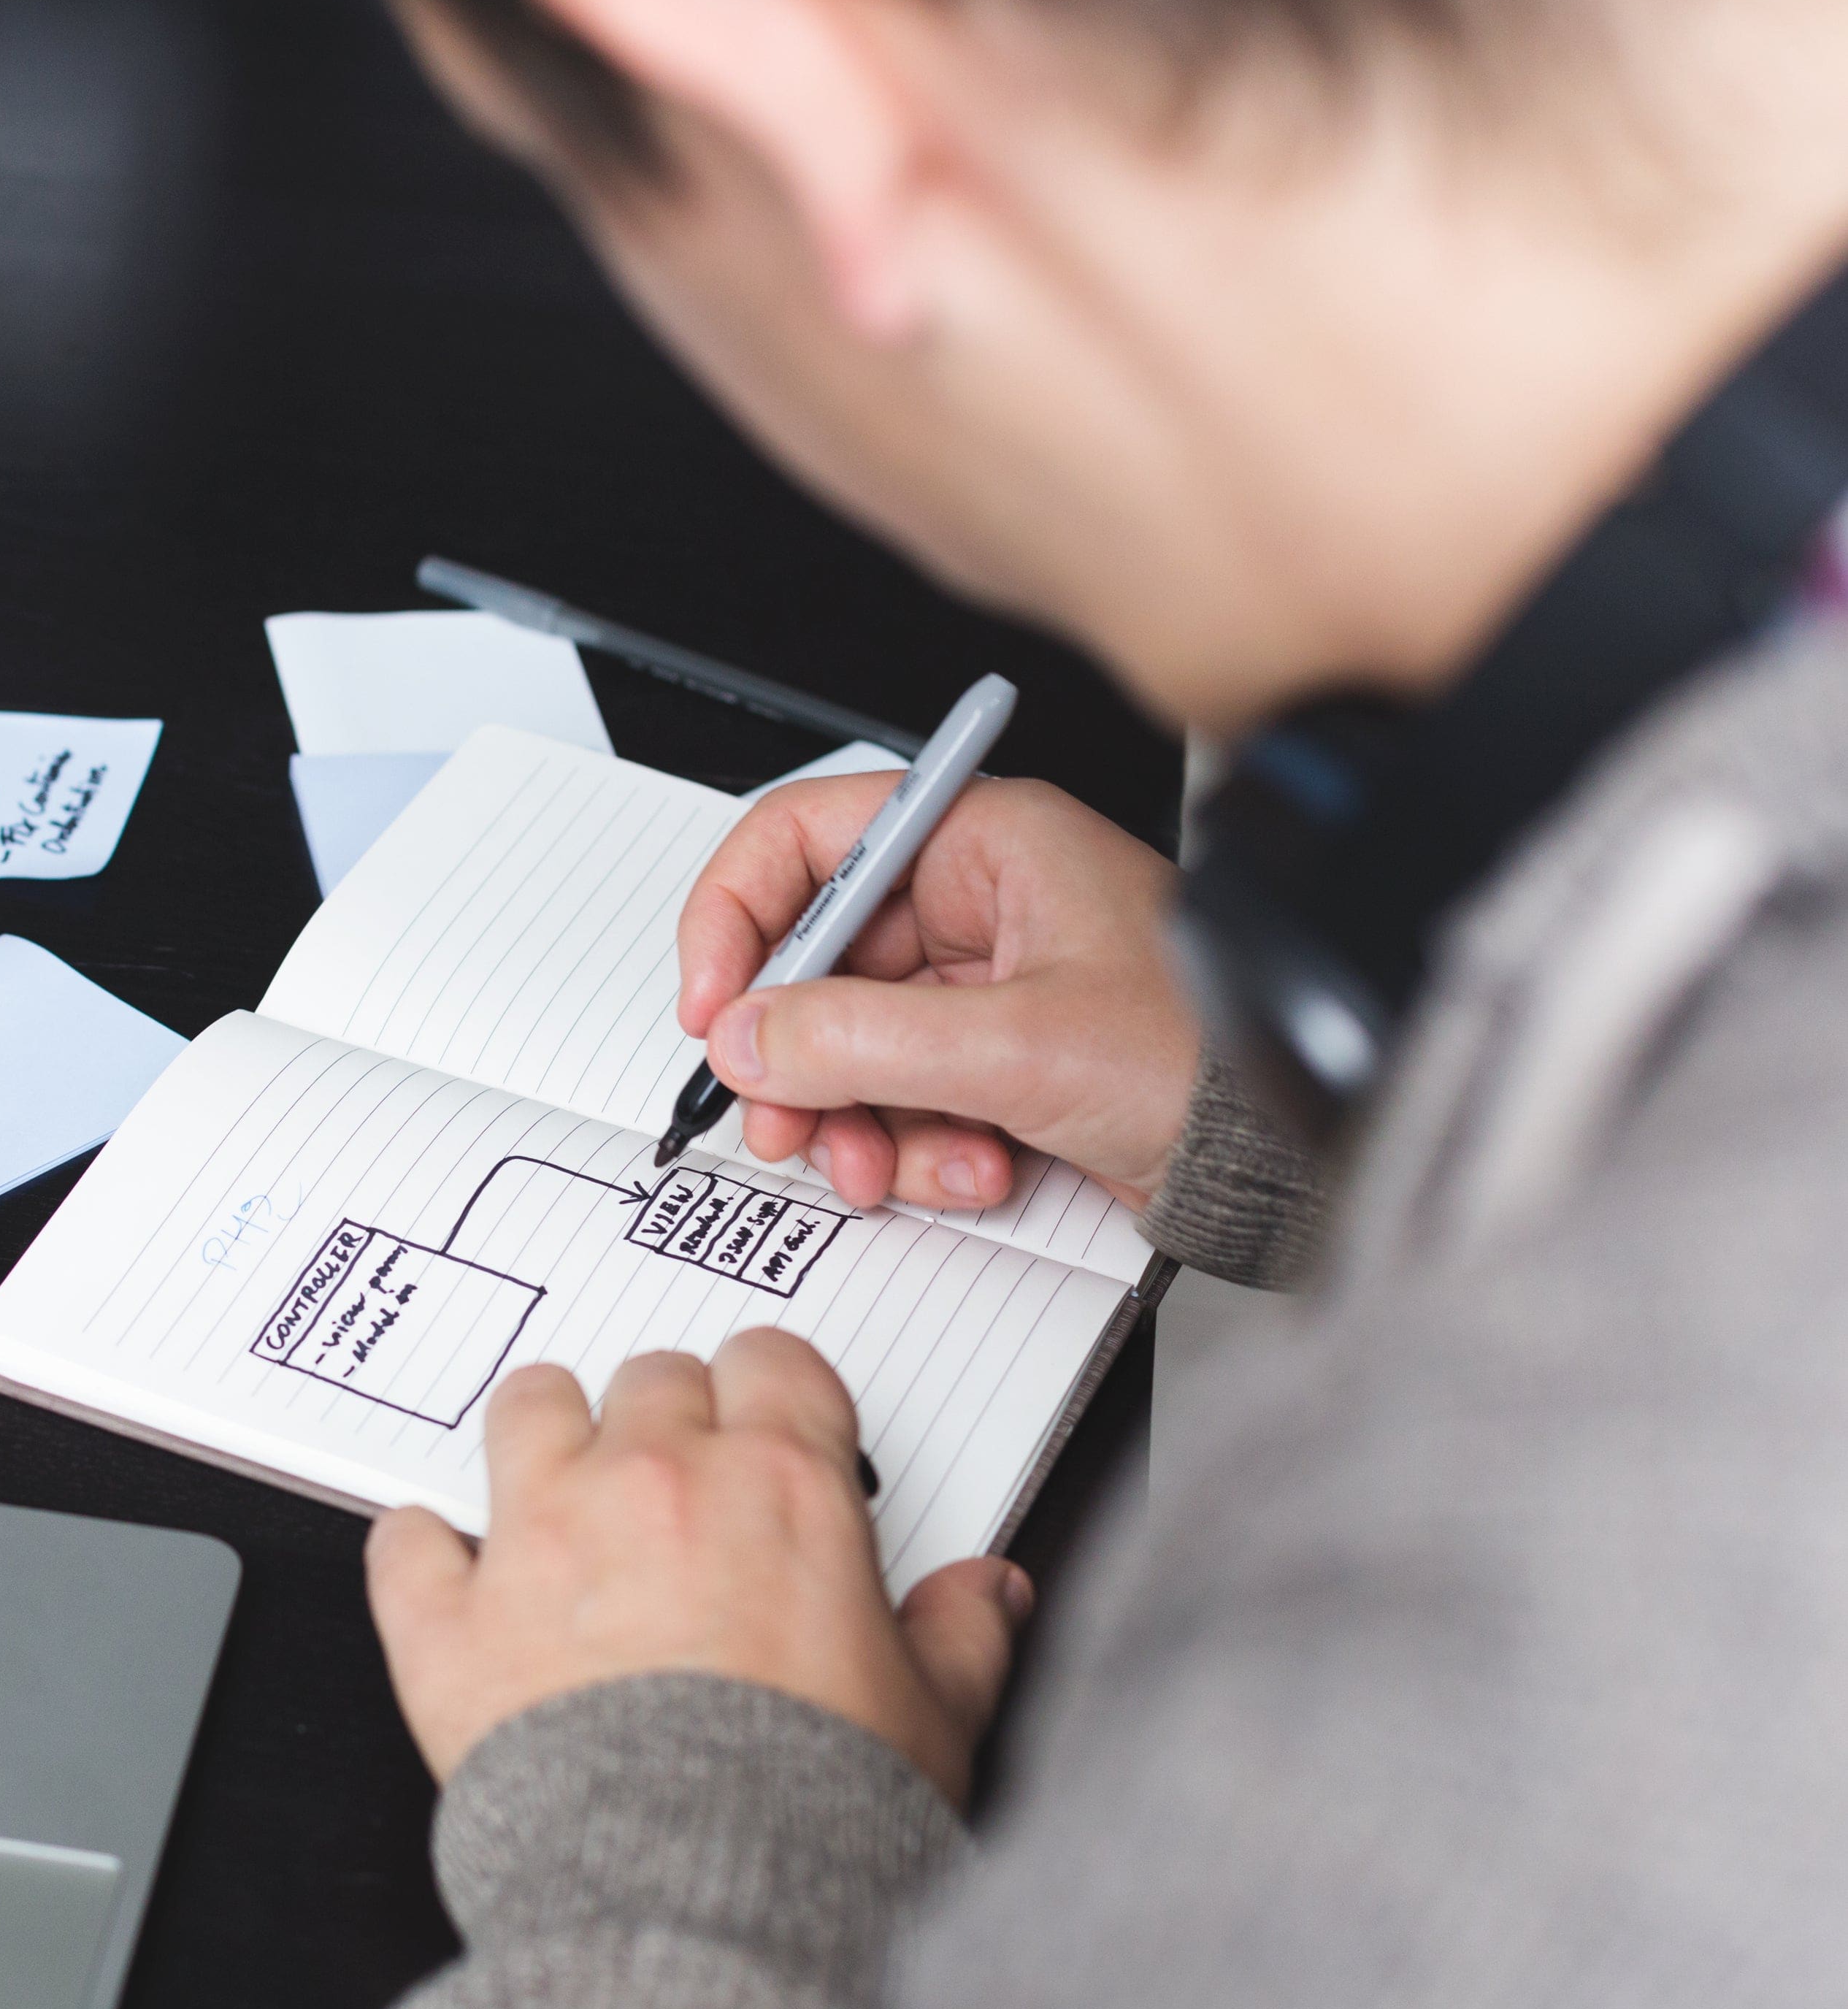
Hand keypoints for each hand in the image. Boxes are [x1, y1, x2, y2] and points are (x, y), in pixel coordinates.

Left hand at [366, 1329, 1031, 1800]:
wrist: (701, 1898)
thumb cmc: (817, 1812)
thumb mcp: (936, 1720)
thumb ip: (962, 1635)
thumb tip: (989, 1591)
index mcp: (779, 1488)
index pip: (771, 1364)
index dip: (773, 1393)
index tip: (772, 1431)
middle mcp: (653, 1484)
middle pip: (651, 1378)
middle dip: (667, 1418)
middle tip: (679, 1483)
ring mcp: (539, 1539)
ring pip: (527, 1409)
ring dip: (544, 1433)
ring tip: (559, 1486)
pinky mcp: (450, 1620)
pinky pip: (407, 1541)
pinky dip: (423, 1552)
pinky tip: (447, 1574)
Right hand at [676, 773, 1195, 1211]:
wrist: (1293, 1160)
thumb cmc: (1212, 1061)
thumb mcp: (1020, 1049)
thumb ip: (866, 1040)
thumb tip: (750, 1039)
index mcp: (987, 840)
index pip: (806, 839)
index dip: (738, 919)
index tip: (714, 1006)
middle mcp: (977, 901)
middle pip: (814, 963)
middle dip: (795, 1057)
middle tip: (782, 1122)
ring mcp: (982, 987)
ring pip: (845, 1044)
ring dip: (852, 1120)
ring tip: (883, 1166)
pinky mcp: (993, 1063)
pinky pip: (896, 1097)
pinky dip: (912, 1148)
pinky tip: (969, 1168)